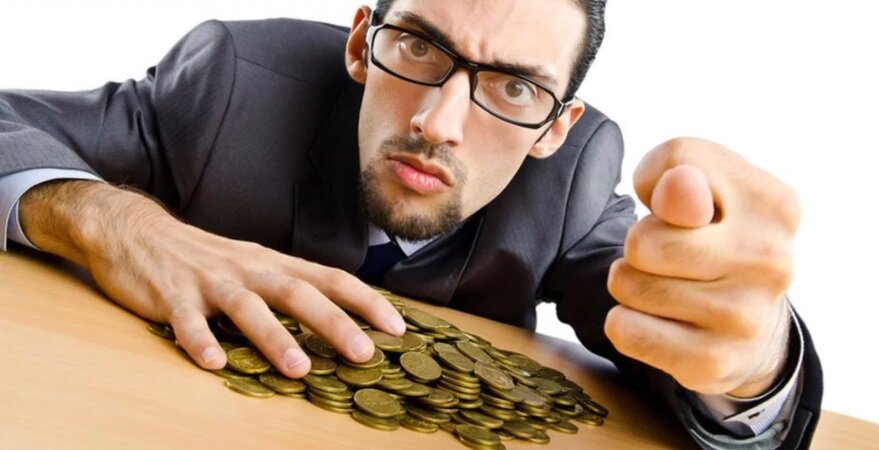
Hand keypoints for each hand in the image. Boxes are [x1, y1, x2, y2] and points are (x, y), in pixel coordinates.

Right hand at [20, 181, 404, 377]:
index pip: (330, 278)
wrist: (135, 230)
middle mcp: (249, 269)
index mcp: (273, 264)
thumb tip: (338, 318)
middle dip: (334, 323)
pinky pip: (186, 319)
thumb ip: (288, 287)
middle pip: (298, 293)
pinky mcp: (171, 294)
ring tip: (298, 368)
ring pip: (248, 307)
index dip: (365, 301)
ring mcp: (209, 281)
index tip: (397, 327)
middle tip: (365, 354)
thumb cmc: (204, 257)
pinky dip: (200, 340)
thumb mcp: (254, 266)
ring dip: (274, 338)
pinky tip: (212, 363)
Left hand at [605, 138, 799, 396]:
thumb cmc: (714, 235)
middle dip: (639, 246)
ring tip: (670, 287)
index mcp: (774, 204)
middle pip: (641, 240)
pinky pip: (624, 329)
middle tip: (671, 257)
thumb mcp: (704, 182)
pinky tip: (662, 322)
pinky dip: (627, 322)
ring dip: (632, 284)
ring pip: (627, 284)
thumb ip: (679, 164)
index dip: (657, 183)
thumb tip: (676, 190)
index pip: (677, 163)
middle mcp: (770, 261)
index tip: (686, 204)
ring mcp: (745, 316)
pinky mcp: (713, 361)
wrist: (754, 324)